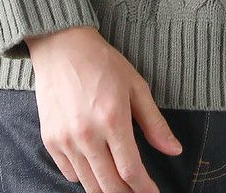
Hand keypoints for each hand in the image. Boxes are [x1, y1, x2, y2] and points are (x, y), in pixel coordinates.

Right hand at [24, 25, 181, 190]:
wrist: (62, 47)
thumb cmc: (102, 63)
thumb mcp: (136, 86)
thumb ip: (154, 123)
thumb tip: (175, 150)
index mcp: (112, 119)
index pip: (130, 170)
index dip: (144, 188)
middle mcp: (86, 134)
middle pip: (109, 185)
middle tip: (137, 191)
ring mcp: (65, 140)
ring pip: (89, 184)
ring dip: (107, 190)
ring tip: (120, 186)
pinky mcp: (50, 140)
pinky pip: (70, 174)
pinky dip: (85, 177)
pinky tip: (96, 168)